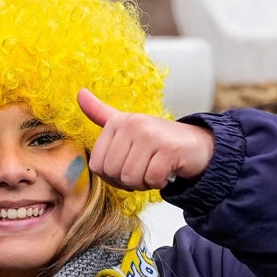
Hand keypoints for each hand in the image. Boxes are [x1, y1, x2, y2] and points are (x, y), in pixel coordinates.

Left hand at [77, 88, 213, 190]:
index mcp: (117, 122)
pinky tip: (166, 171)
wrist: (196, 144)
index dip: (111, 176)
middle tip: (143, 170)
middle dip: (128, 181)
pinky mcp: (169, 149)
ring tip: (154, 169)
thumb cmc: (157, 140)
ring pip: (131, 178)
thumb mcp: (126, 125)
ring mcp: (151, 135)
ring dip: (144, 183)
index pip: (97, 166)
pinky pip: (151, 180)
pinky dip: (159, 183)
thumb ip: (101, 113)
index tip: (127, 166)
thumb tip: (80, 93)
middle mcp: (133, 124)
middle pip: (113, 174)